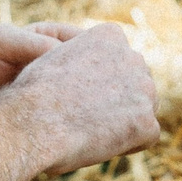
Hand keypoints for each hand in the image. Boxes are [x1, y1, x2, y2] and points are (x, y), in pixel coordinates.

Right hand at [0, 23, 159, 173]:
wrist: (34, 122)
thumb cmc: (34, 93)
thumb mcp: (56, 58)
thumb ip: (80, 60)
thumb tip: (90, 75)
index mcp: (110, 35)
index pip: (119, 59)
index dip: (102, 81)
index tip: (81, 95)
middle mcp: (133, 57)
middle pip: (135, 83)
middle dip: (118, 100)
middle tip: (88, 118)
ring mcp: (144, 89)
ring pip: (142, 109)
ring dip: (125, 121)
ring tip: (92, 132)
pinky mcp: (147, 122)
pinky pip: (145, 136)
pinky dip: (127, 144)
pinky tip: (101, 145)